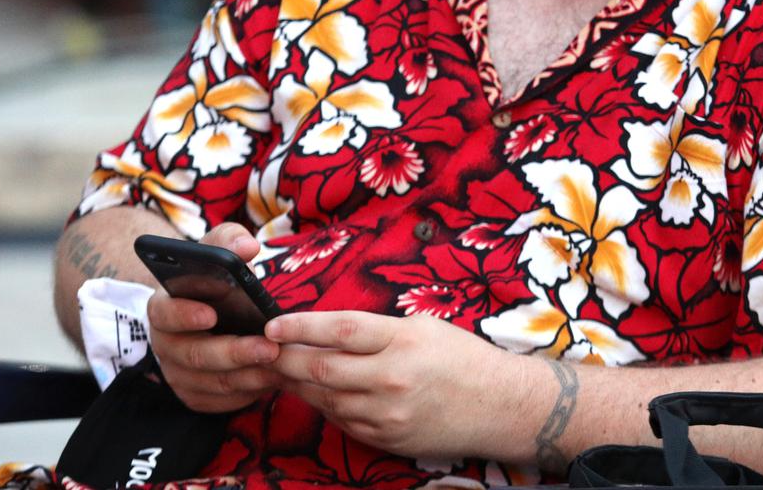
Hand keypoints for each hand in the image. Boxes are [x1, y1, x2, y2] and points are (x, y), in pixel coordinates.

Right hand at [147, 222, 282, 412]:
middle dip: (234, 352)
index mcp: (163, 307)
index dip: (184, 315)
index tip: (211, 314)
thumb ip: (228, 241)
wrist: (214, 312)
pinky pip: (221, 402)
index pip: (163, 313)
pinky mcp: (195, 396)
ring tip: (280, 364)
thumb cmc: (215, 279)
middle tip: (269, 348)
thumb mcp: (217, 252)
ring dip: (248, 375)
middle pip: (195, 354)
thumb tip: (247, 246)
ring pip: (212, 382)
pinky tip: (273, 380)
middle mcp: (165, 344)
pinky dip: (248, 393)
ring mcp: (178, 374)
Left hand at [267, 310, 527, 458]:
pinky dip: (324, 405)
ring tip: (282, 370)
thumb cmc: (462, 359)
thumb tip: (328, 329)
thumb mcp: (424, 327)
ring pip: (325, 398)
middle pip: (322, 367)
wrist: (498, 407)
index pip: (339, 329)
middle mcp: (392, 377)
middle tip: (264, 350)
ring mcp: (387, 413)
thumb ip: (377, 330)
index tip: (272, 324)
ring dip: (298, 384)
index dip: (299, 326)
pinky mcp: (386, 438)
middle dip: (285, 359)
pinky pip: (342, 421)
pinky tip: (316, 393)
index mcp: (402, 340)